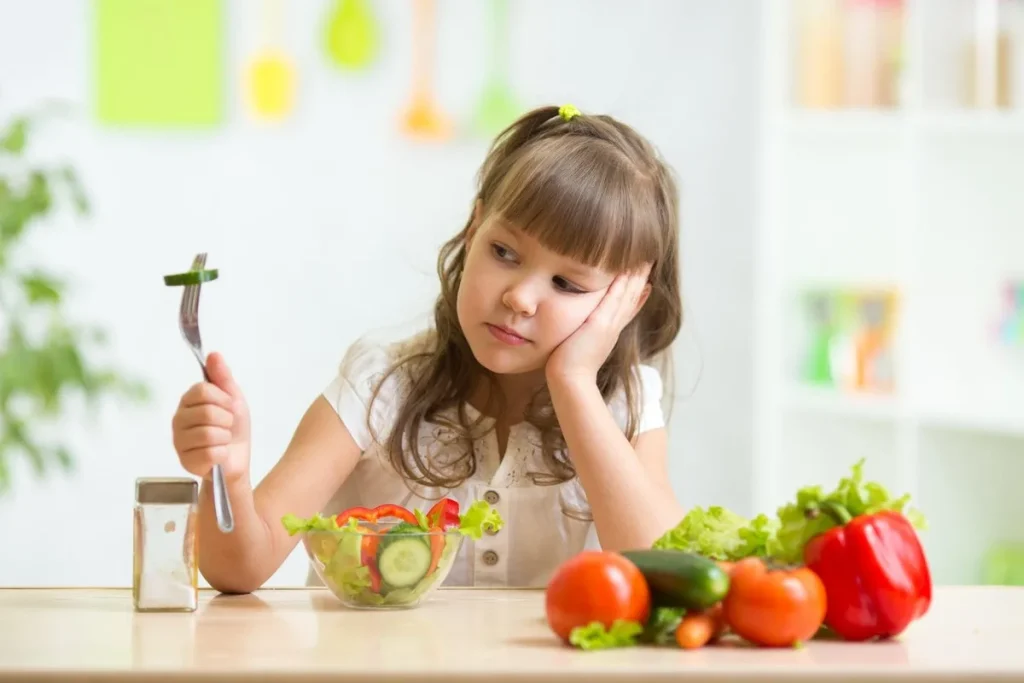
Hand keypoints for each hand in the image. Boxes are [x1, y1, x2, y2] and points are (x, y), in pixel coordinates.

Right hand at [171, 352, 251, 483]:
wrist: (237, 459)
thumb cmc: (234, 429)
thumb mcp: (233, 399)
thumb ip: (222, 377)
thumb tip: (213, 354)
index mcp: (188, 401)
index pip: (202, 390)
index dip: (223, 399)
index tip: (229, 406)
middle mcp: (178, 419)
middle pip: (207, 411)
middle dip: (227, 420)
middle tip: (227, 426)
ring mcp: (179, 441)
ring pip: (209, 433)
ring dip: (225, 438)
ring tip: (223, 440)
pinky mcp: (186, 462)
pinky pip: (210, 453)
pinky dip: (222, 454)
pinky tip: (219, 455)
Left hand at [546, 266, 651, 384]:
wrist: (570, 380)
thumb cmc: (569, 368)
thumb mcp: (582, 347)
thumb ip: (584, 336)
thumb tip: (580, 332)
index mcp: (610, 332)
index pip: (627, 309)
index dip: (638, 295)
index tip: (646, 283)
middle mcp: (614, 327)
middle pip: (632, 299)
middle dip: (640, 280)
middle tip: (649, 262)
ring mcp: (609, 325)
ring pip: (627, 296)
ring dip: (636, 277)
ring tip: (645, 261)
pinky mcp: (600, 323)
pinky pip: (614, 299)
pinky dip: (622, 285)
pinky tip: (628, 270)